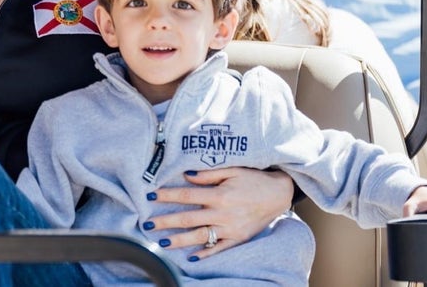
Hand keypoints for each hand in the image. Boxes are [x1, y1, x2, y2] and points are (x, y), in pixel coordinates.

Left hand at [148, 167, 293, 258]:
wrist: (279, 194)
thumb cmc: (253, 179)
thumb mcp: (232, 169)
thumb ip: (208, 173)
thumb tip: (186, 175)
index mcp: (219, 195)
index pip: (187, 196)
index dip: (167, 196)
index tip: (150, 196)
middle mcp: (223, 214)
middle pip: (188, 219)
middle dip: (166, 222)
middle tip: (147, 225)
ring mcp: (230, 228)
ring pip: (200, 236)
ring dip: (179, 240)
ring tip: (162, 243)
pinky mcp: (238, 239)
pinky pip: (219, 249)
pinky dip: (205, 254)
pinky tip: (191, 257)